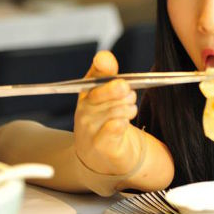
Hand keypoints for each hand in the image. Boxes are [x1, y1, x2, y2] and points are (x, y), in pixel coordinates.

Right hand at [73, 51, 139, 175]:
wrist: (99, 157)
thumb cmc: (104, 120)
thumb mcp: (105, 95)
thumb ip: (107, 73)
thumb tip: (104, 56)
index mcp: (85, 92)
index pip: (97, 74)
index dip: (108, 71)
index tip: (121, 78)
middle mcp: (83, 109)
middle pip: (117, 88)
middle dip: (129, 93)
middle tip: (129, 99)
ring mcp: (89, 128)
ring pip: (121, 107)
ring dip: (130, 110)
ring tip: (126, 115)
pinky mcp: (99, 145)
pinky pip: (115, 125)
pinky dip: (122, 123)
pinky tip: (121, 124)